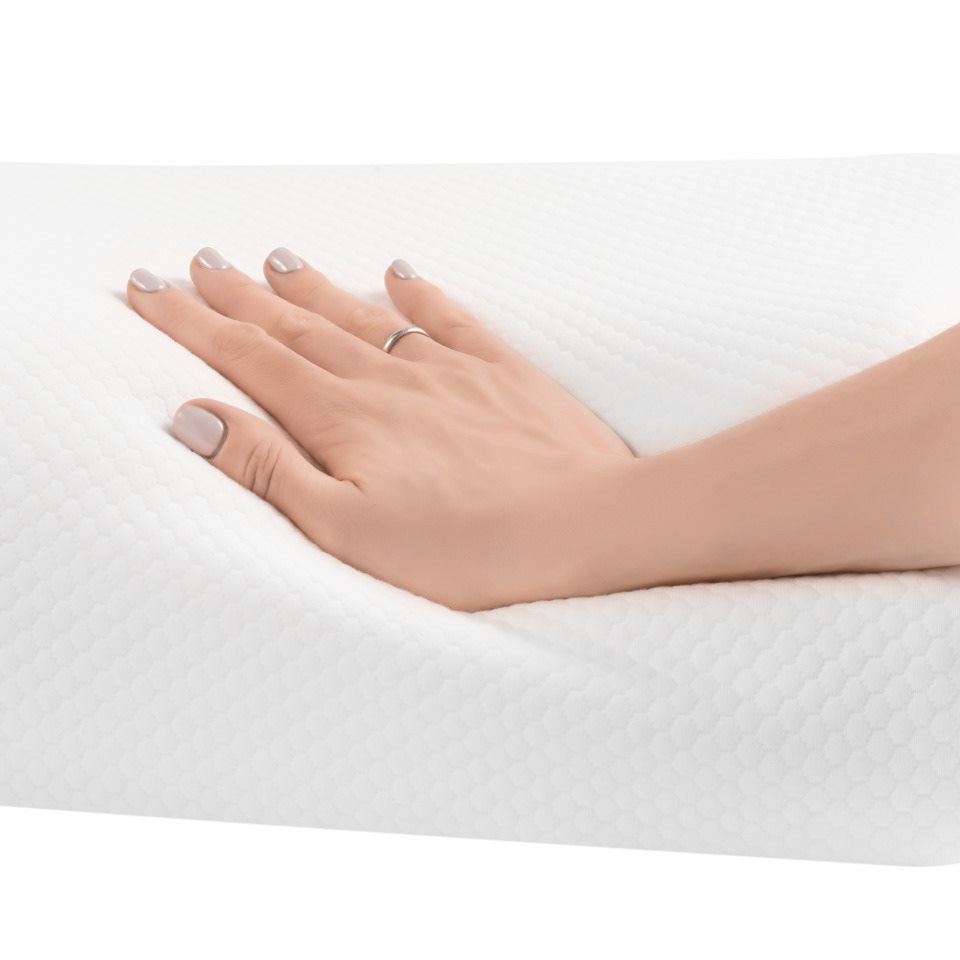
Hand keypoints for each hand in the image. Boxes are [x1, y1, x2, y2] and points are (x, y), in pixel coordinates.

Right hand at [127, 248, 636, 610]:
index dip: (191, 321)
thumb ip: (269, 471)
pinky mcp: (504, 374)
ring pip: (363, 316)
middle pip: (297, 326)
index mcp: (343, 419)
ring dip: (312, 287)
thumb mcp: (346, 534)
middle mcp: (389, 380)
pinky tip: (398, 272)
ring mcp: (449, 370)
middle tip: (200, 261)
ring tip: (272, 257)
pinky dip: (418, 292)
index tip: (149, 287)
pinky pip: (449, 318)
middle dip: (240, 295)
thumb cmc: (465, 551)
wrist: (585, 527)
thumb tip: (194, 416)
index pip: (249, 358)